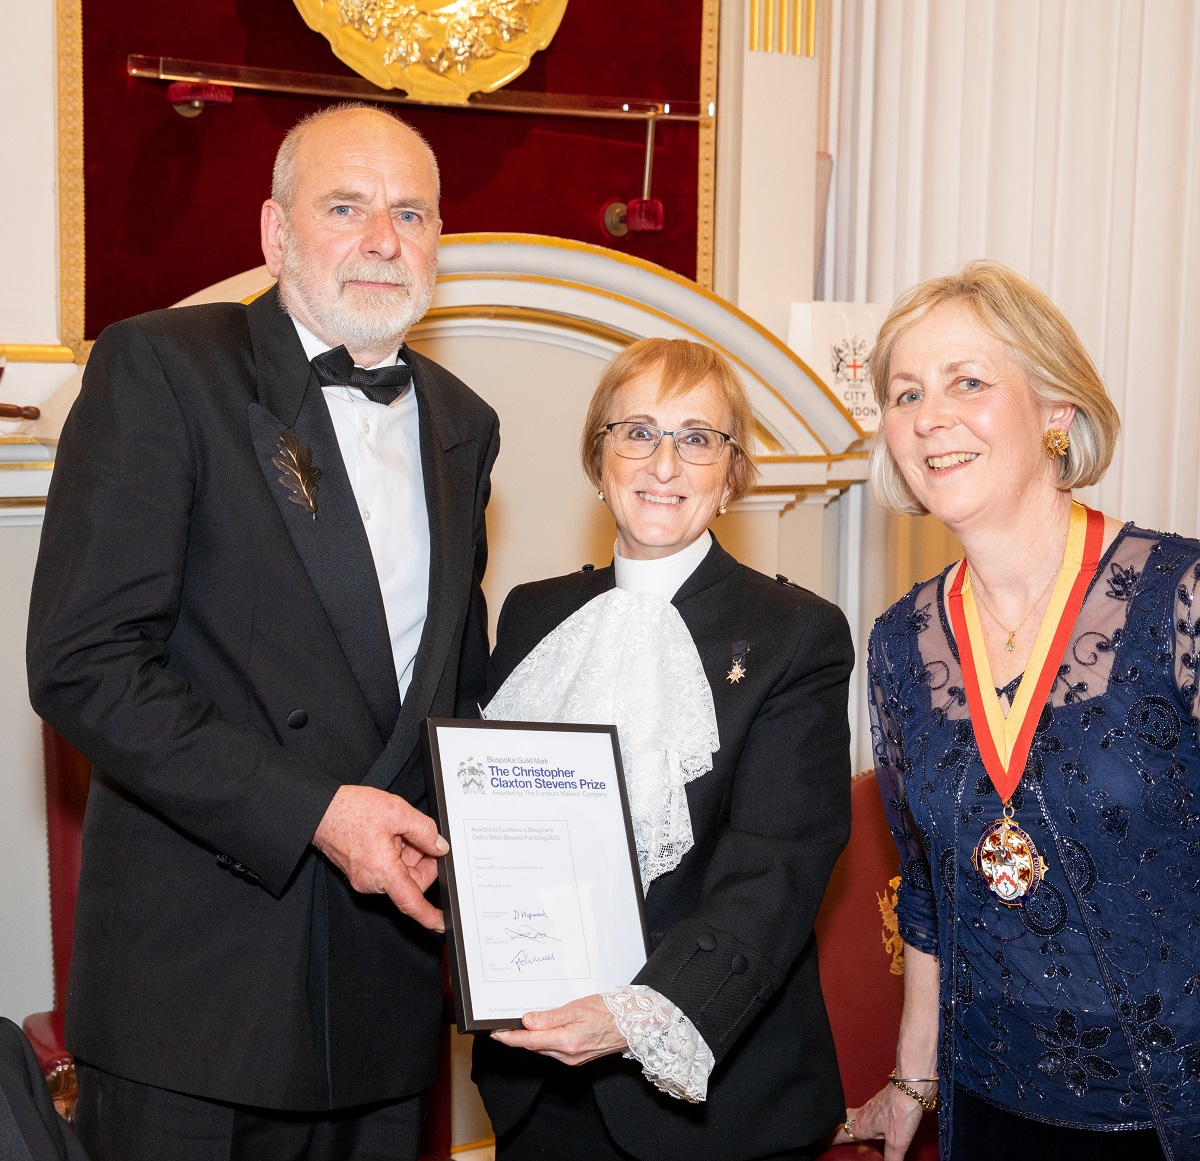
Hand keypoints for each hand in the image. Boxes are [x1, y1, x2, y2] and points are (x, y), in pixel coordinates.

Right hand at [312, 785, 448, 930]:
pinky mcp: (360, 872)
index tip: (442, 923)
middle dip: (423, 861)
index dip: (429, 915)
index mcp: (383, 871)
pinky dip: (395, 853)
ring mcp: (364, 878)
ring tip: (399, 829)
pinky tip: (391, 833)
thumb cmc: (350, 811)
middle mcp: (372, 882)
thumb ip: (424, 831)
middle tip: (423, 837)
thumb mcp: (397, 811)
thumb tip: (439, 846)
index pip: (411, 902)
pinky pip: (387, 869)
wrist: (320, 811)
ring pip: (400, 874)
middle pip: (411, 883)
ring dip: (408, 854)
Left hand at [490, 994, 627, 1065]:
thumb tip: (527, 1021)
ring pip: (544, 1049)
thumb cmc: (609, 1012)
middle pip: (535, 1047)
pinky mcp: (577, 1059)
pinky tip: (542, 1030)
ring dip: (531, 1039)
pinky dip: (544, 1041)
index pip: (530, 1042)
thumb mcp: (577, 1007)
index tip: (495, 1033)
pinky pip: (554, 1050)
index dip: (510, 1038)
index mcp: (566, 1042)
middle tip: (504, 1024)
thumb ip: (550, 1017)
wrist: (633, 1025)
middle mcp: (568, 1056)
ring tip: (520, 1025)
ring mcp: (573, 1060)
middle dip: (518, 1037)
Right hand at [831, 1082, 928, 1160]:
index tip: (820, 1140)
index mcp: (861, 1125)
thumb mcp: (897, 1142)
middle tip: (830, 1133)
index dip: (830, 1138)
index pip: (840, 1134)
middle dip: (836, 1128)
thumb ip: (891, 1159)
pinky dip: (861, 1115)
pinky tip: (871, 1119)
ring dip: (848, 1121)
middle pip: (844, 1121)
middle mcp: (863, 1114)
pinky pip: (864, 1110)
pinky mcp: (880, 1101)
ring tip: (847, 1126)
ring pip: (854, 1114)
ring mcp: (871, 1106)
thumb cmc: (901, 1111)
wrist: (911, 1087)